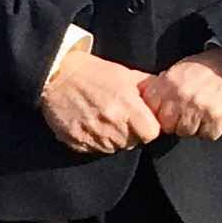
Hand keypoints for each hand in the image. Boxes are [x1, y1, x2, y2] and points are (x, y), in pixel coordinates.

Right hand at [39, 43, 161, 155]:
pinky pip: (93, 150)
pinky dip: (94, 141)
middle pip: (132, 143)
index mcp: (127, 106)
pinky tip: (89, 125)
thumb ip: (146, 87)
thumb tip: (165, 94)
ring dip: (111, 139)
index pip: (151, 133)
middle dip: (129, 134)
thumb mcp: (125, 74)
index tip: (141, 122)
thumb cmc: (93, 73)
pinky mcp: (76, 140)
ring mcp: (92, 134)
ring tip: (102, 121)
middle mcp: (111, 123)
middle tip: (119, 120)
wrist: (56, 75)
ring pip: (113, 149)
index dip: (148, 128)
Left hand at [140, 49, 221, 140]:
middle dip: (178, 123)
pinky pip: (208, 135)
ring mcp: (197, 107)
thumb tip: (145, 105)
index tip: (171, 111)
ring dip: (196, 127)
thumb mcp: (179, 70)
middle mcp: (179, 95)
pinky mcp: (215, 117)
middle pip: (168, 126)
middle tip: (192, 112)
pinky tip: (218, 115)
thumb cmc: (207, 69)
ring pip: (186, 133)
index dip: (162, 114)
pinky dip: (213, 129)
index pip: (151, 112)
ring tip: (206, 111)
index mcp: (167, 83)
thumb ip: (162, 86)